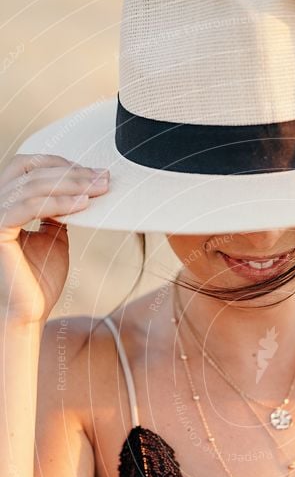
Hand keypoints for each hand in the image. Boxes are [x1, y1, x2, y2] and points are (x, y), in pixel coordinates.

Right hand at [0, 154, 109, 323]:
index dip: (60, 164)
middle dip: (70, 171)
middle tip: (103, 178)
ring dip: (71, 184)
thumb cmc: (40, 278)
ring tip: (99, 190)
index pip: (27, 166)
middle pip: (29, 169)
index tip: (93, 172)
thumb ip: (59, 212)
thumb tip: (80, 189)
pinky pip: (29, 206)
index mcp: (5, 202)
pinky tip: (83, 204)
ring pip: (31, 185)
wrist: (29, 312)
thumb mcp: (55, 236)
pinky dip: (59, 202)